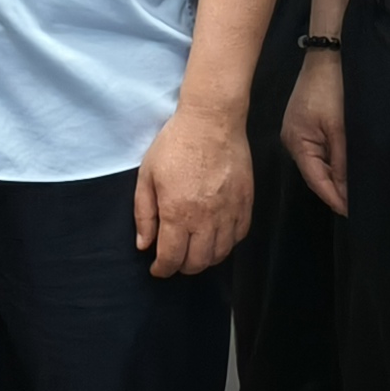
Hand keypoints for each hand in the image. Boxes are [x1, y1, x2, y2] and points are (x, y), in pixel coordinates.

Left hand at [134, 101, 251, 277]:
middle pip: (197, 262)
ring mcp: (229, 212)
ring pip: (220, 254)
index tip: (157, 268)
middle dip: (182, 268)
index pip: (171, 258)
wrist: (212, 121)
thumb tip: (144, 245)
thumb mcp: (147, 176)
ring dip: (205, 260)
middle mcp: (205, 218)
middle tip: (174, 261)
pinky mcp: (246, 203)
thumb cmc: (175, 144)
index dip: (162, 269)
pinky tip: (216, 237)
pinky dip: (227, 244)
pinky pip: (239, 236)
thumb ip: (144, 214)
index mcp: (177, 213)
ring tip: (194, 252)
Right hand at [282, 44, 349, 213]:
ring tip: (353, 191)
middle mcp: (292, 141)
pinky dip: (331, 161)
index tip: (350, 213)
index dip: (333, 198)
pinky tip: (344, 168)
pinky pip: (317, 152)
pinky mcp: (304, 127)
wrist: (328, 56)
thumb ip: (343, 161)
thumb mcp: (341, 128)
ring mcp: (296, 134)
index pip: (316, 180)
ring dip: (334, 176)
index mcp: (297, 143)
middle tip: (355, 205)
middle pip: (314, 174)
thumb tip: (347, 190)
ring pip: (317, 164)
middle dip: (334, 189)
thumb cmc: (332, 89)